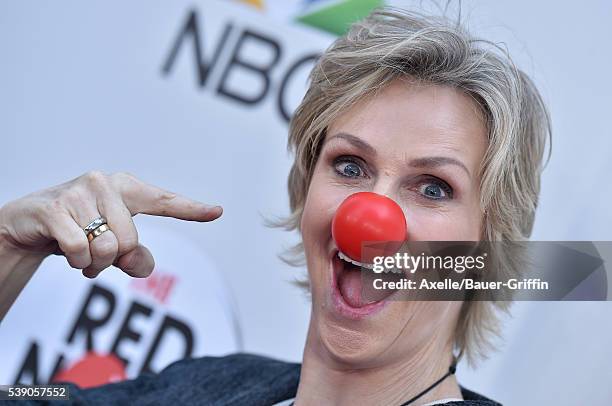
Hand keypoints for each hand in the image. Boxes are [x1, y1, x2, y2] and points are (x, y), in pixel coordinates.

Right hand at [0, 171, 221, 277]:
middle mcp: (105, 183)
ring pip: (106, 248)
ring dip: (92, 264)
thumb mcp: (112, 245)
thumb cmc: (79, 230)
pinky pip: (79, 250)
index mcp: (126, 189)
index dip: (192, 209)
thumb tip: (141, 265)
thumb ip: (134, 256)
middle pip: (131, 242)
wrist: (30, 224)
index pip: (164, 201)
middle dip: (113, 260)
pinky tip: (65, 249)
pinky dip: (75, 261)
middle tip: (96, 254)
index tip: (217, 211)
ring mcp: (78, 192)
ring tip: (80, 251)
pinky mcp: (54, 207)